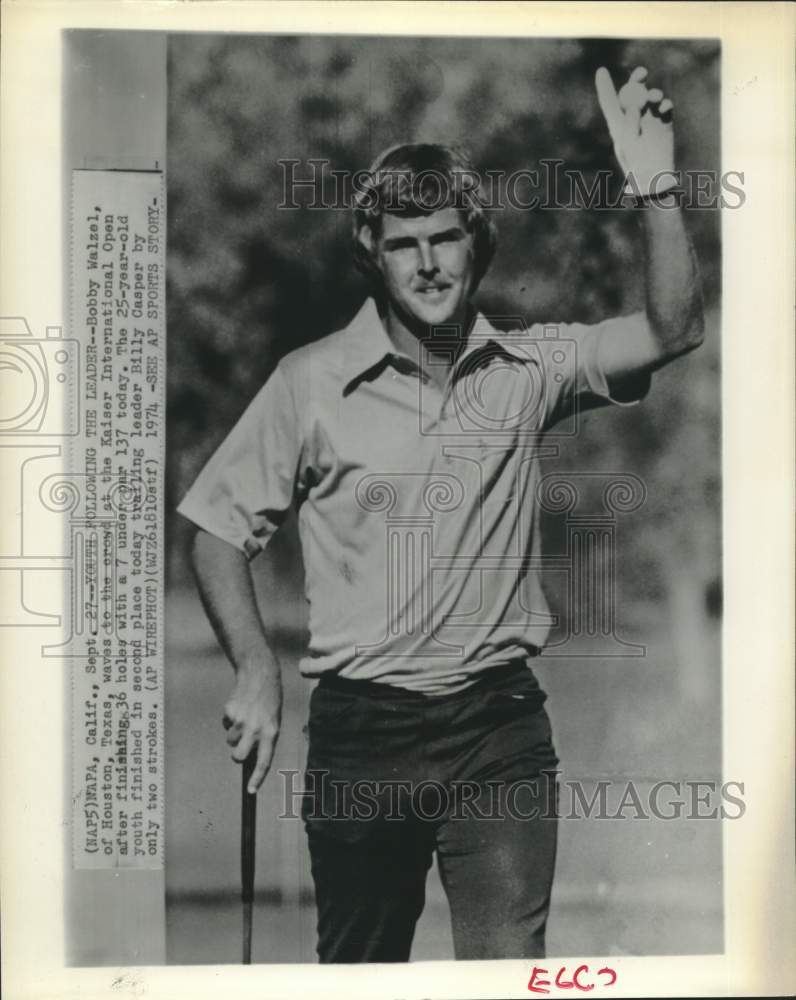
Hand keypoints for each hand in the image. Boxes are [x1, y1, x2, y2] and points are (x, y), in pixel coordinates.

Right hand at [222, 668, 281, 793]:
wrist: (259, 673)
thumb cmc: (269, 701)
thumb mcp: (273, 720)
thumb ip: (263, 738)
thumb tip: (249, 758)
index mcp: (271, 732)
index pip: (265, 761)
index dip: (258, 778)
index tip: (251, 791)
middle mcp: (256, 728)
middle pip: (239, 756)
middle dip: (237, 755)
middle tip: (241, 744)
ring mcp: (242, 720)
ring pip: (230, 739)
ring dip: (234, 732)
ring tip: (245, 715)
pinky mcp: (230, 711)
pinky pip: (226, 723)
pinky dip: (230, 718)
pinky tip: (240, 706)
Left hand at [596, 66, 675, 196]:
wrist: (654, 178)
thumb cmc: (636, 165)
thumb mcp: (628, 144)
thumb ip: (629, 124)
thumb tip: (634, 105)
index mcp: (618, 125)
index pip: (610, 102)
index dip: (605, 87)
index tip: (601, 70)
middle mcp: (633, 119)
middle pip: (633, 93)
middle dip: (637, 80)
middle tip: (642, 73)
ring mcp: (649, 120)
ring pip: (651, 97)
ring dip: (653, 93)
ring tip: (654, 99)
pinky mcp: (664, 124)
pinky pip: (665, 107)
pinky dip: (665, 104)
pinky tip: (663, 108)